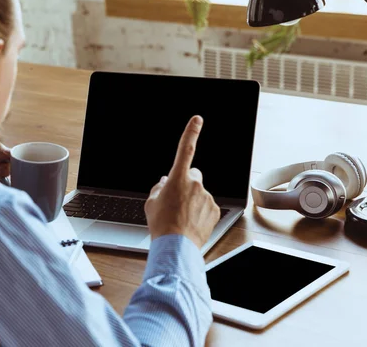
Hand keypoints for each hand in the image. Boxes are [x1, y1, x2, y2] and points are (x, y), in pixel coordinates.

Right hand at [144, 116, 219, 248]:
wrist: (176, 246)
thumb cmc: (161, 224)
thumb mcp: (151, 203)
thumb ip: (159, 188)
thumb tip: (164, 183)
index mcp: (178, 178)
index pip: (186, 149)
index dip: (191, 132)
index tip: (197, 120)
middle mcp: (195, 184)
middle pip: (193, 176)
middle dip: (188, 183)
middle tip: (178, 199)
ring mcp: (207, 197)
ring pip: (200, 193)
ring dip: (193, 201)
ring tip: (182, 217)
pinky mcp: (214, 210)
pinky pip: (207, 206)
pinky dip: (200, 212)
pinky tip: (191, 223)